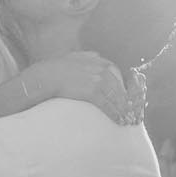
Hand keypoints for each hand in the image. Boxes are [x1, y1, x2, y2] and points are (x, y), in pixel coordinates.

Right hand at [26, 52, 144, 124]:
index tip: (126, 99)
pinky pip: (108, 104)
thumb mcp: (73, 57)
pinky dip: (115, 113)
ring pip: (117, 97)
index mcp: (98, 61)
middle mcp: (101, 68)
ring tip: (126, 120)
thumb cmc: (55, 69)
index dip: (123, 89)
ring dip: (124, 110)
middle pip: (120, 87)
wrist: (44, 76)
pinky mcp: (93, 91)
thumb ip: (87, 56)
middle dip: (127, 101)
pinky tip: (118, 120)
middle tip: (131, 114)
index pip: (117, 75)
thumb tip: (96, 56)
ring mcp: (98, 79)